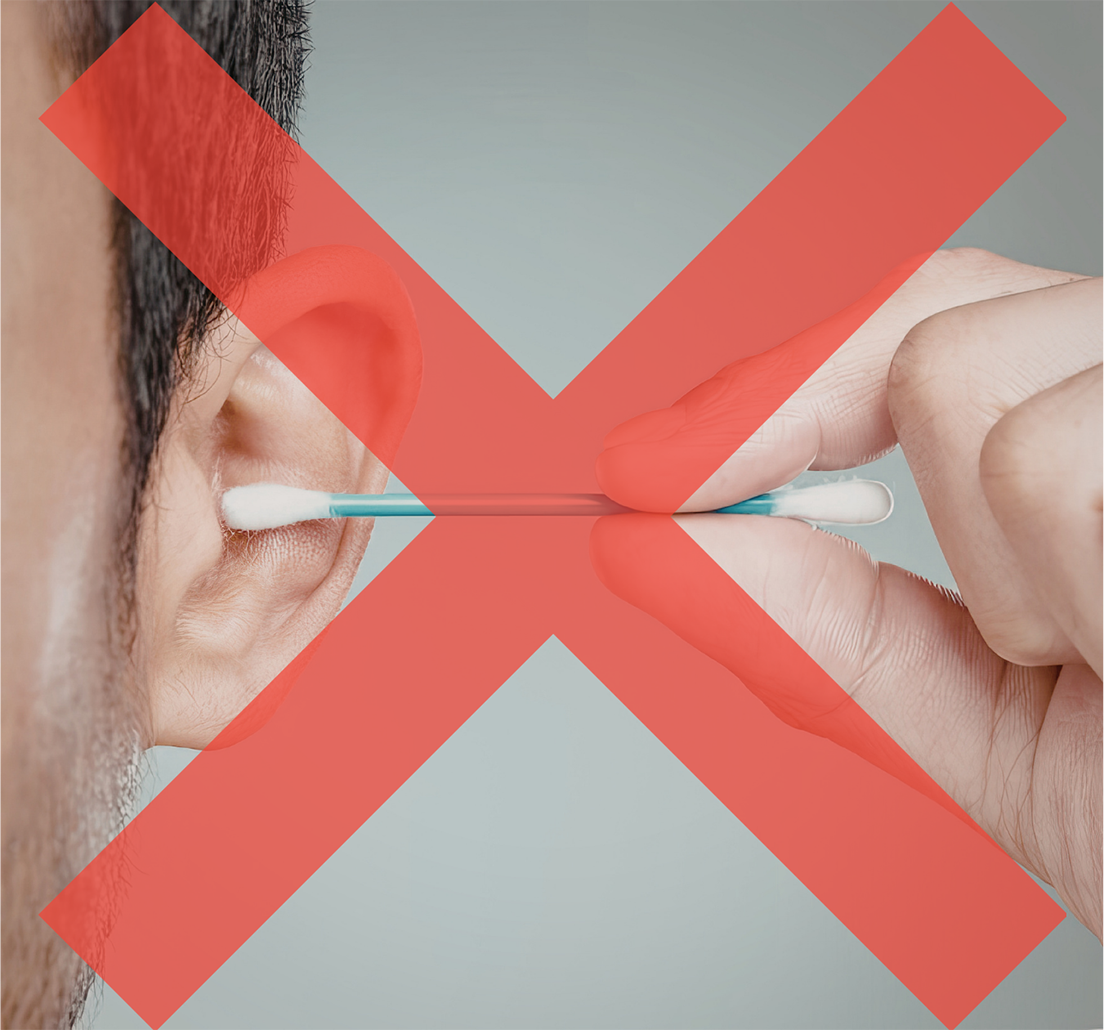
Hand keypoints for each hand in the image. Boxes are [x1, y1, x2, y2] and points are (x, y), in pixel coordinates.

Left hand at [592, 248, 1103, 937]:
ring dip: (1005, 575)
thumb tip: (654, 549)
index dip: (768, 394)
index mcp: (1098, 429)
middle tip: (943, 593)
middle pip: (927, 324)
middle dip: (872, 472)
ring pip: (971, 388)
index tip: (645, 469)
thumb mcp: (984, 726)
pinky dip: (1069, 586)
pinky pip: (1056, 458)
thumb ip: (819, 630)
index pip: (910, 329)